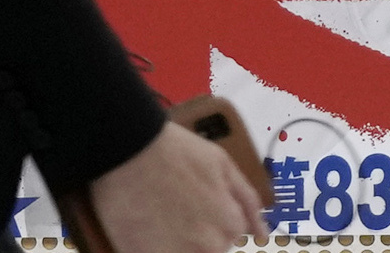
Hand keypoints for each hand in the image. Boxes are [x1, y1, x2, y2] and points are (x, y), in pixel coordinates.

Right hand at [88, 119, 267, 252]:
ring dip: (177, 241)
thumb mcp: (221, 163)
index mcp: (230, 223)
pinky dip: (155, 247)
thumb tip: (263, 234)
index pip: (232, 235)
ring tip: (160, 216)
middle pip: (210, 249)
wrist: (127, 147)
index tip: (196, 207)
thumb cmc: (172, 150)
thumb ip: (247, 201)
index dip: (212, 218)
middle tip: (175, 208)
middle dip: (196, 233)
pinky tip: (146, 228)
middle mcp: (209, 245)